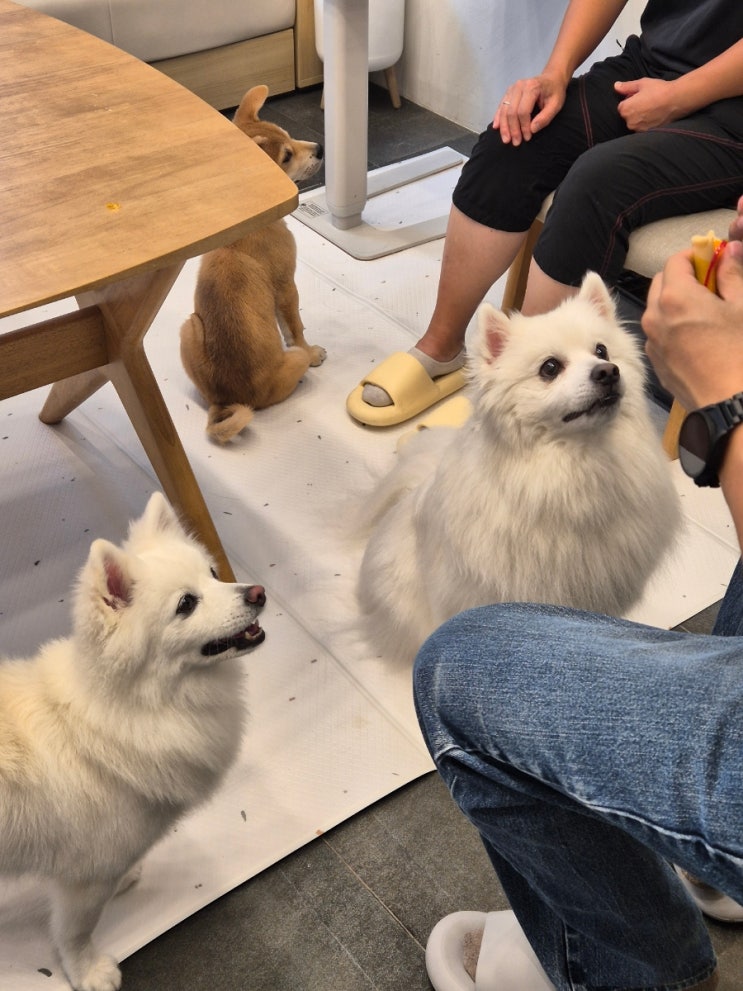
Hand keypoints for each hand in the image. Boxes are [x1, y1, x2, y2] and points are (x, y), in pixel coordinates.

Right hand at [493, 71, 566, 145]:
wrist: (551, 78)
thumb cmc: (554, 92)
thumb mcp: (556, 105)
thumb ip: (545, 117)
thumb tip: (532, 130)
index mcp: (531, 87)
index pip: (523, 111)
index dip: (524, 126)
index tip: (527, 137)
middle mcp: (519, 86)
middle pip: (511, 111)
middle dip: (513, 129)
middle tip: (516, 143)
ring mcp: (512, 88)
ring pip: (504, 110)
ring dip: (504, 127)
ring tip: (506, 139)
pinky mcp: (509, 92)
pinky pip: (501, 106)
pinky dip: (498, 118)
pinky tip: (496, 127)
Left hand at [614, 77, 683, 130]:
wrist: (676, 101)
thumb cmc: (659, 90)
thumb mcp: (641, 84)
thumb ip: (626, 86)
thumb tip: (616, 86)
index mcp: (625, 109)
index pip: (622, 106)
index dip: (630, 100)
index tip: (640, 96)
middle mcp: (629, 122)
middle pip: (628, 115)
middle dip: (634, 109)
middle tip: (647, 102)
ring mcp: (638, 129)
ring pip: (635, 122)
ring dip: (640, 117)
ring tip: (652, 108)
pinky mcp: (647, 133)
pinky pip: (643, 127)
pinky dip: (646, 122)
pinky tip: (655, 115)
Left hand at [642, 203, 742, 409]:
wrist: (728, 403)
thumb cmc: (738, 353)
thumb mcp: (742, 307)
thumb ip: (732, 274)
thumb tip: (731, 251)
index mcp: (675, 297)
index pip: (675, 261)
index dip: (695, 256)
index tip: (712, 260)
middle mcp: (655, 316)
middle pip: (662, 283)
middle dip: (683, 277)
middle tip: (710, 284)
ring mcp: (652, 340)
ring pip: (656, 308)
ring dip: (675, 301)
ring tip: (704, 310)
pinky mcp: (654, 360)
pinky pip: (658, 332)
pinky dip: (672, 324)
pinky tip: (696, 334)